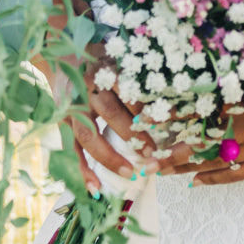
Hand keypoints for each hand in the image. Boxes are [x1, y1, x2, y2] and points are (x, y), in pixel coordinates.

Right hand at [66, 46, 189, 188]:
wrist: (64, 55)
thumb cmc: (105, 58)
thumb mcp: (123, 55)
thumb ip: (145, 72)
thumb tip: (180, 91)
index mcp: (106, 68)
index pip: (128, 87)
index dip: (145, 105)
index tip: (166, 120)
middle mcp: (87, 87)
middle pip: (109, 111)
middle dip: (130, 133)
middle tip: (151, 153)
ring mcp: (73, 106)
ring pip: (88, 133)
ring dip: (108, 156)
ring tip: (129, 172)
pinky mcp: (64, 120)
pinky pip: (72, 149)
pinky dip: (83, 170)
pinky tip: (96, 188)